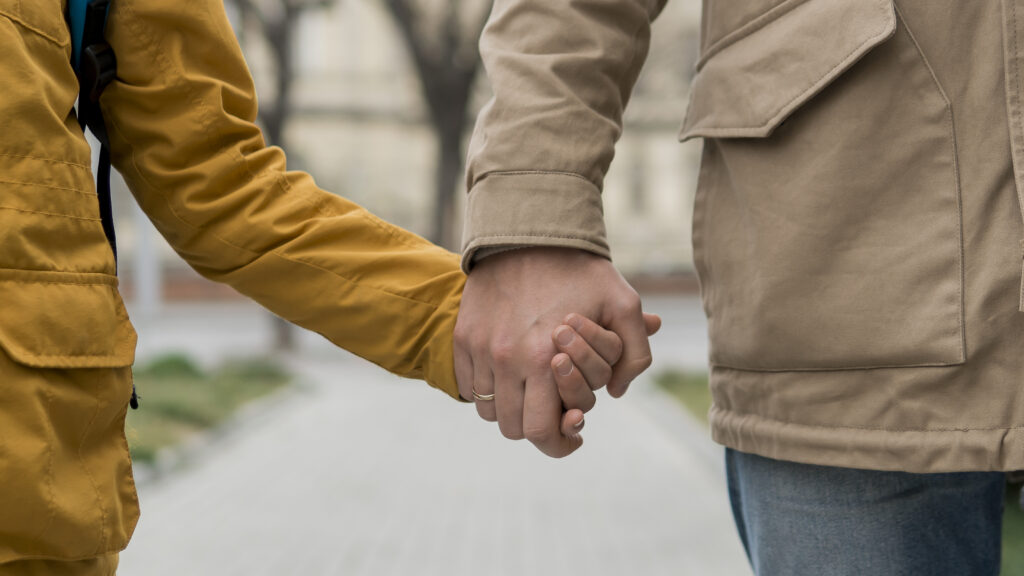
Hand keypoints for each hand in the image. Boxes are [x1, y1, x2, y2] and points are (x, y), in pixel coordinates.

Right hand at [454, 247, 657, 457]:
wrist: (528, 233)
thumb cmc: (581, 270)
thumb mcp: (623, 303)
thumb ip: (634, 353)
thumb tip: (616, 392)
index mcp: (544, 361)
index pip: (541, 432)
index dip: (559, 444)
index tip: (573, 434)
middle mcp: (506, 361)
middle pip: (513, 428)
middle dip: (537, 428)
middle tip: (553, 413)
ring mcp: (480, 350)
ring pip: (489, 410)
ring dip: (511, 409)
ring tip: (532, 391)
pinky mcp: (464, 337)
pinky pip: (470, 384)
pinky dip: (488, 388)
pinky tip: (510, 373)